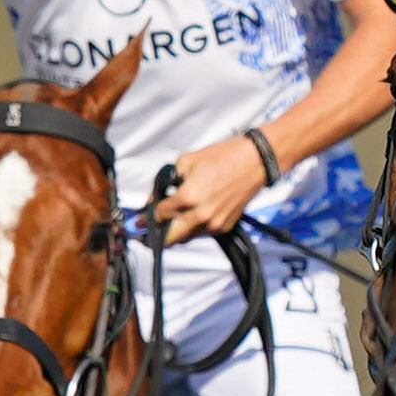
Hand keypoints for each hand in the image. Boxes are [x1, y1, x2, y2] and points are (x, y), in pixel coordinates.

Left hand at [152, 133, 271, 242]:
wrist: (254, 162)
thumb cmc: (223, 157)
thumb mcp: (186, 161)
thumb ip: (167, 181)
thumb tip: (156, 197)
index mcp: (188, 197)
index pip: (160, 214)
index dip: (148, 216)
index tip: (141, 219)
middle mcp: (201, 215)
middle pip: (170, 238)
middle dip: (157, 235)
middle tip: (150, 230)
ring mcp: (214, 224)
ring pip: (186, 237)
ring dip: (177, 231)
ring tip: (173, 219)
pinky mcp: (225, 226)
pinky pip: (202, 233)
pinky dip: (194, 227)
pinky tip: (192, 214)